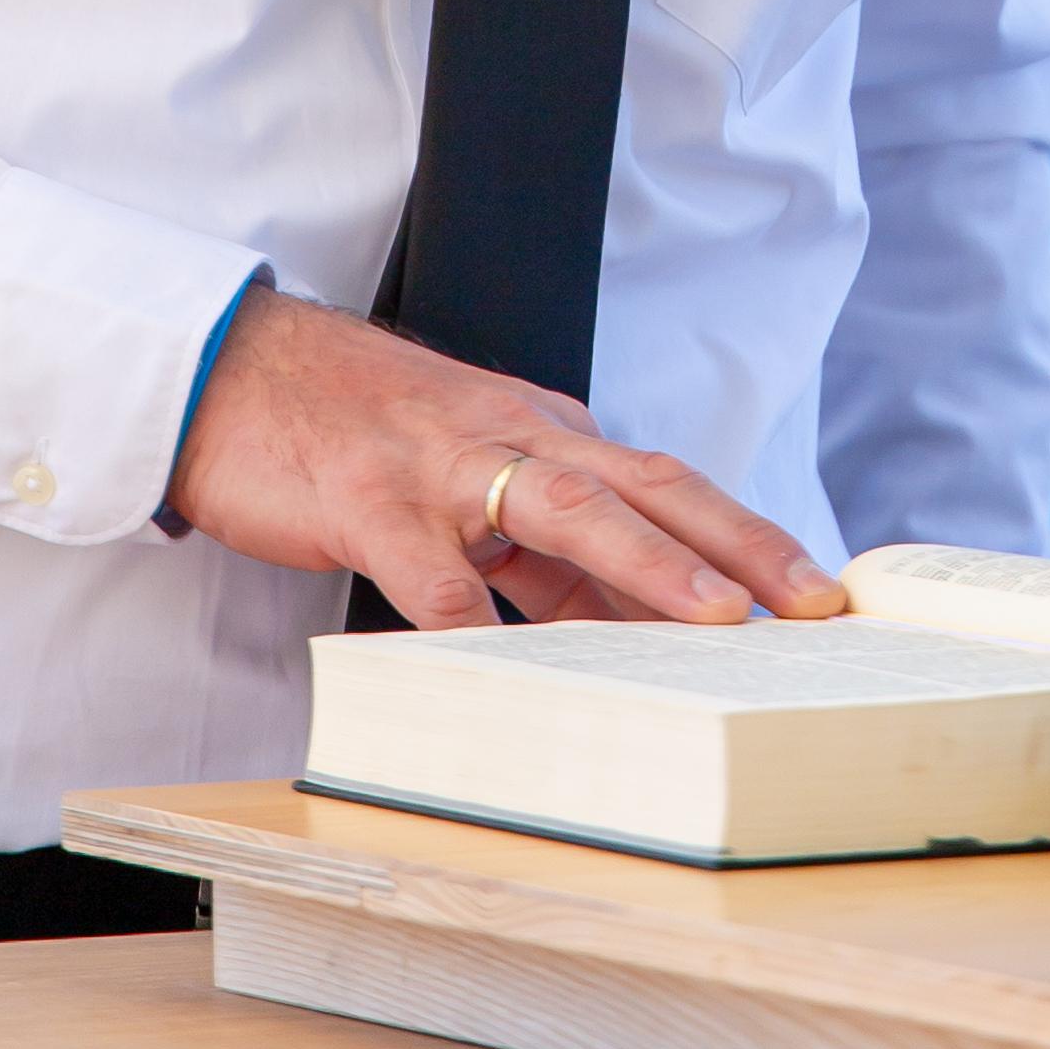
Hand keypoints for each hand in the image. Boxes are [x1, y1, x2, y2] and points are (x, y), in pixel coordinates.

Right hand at [164, 287, 846, 636]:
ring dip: (649, 567)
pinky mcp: (369, 504)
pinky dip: (477, 634)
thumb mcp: (467, 482)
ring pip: (565, 512)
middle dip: (738, 544)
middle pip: (647, 486)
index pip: (663, 485)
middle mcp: (511, 440)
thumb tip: (624, 633)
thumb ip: (540, 556)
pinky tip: (515, 679)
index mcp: (542, 436)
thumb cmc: (358, 433)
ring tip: (716, 621)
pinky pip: (434, 578)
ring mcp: (442, 469)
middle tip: (813, 599)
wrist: (234, 369)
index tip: (815, 592)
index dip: (744, 537)